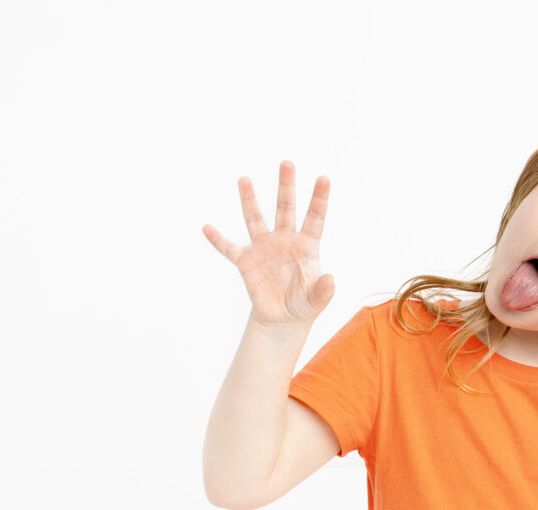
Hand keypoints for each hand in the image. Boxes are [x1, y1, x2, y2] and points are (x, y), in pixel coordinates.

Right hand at [202, 160, 333, 327]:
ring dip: (250, 200)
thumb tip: (331, 279)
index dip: (319, 199)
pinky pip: (229, 248)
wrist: (283, 318)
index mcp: (306, 245)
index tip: (323, 178)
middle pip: (285, 208)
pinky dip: (218, 239)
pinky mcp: (246, 262)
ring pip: (255, 219)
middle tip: (287, 163)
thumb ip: (324, 290)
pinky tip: (207, 228)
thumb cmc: (304, 304)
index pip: (314, 217)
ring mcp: (263, 248)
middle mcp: (284, 240)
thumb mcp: (317, 301)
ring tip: (245, 179)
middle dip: (286, 186)